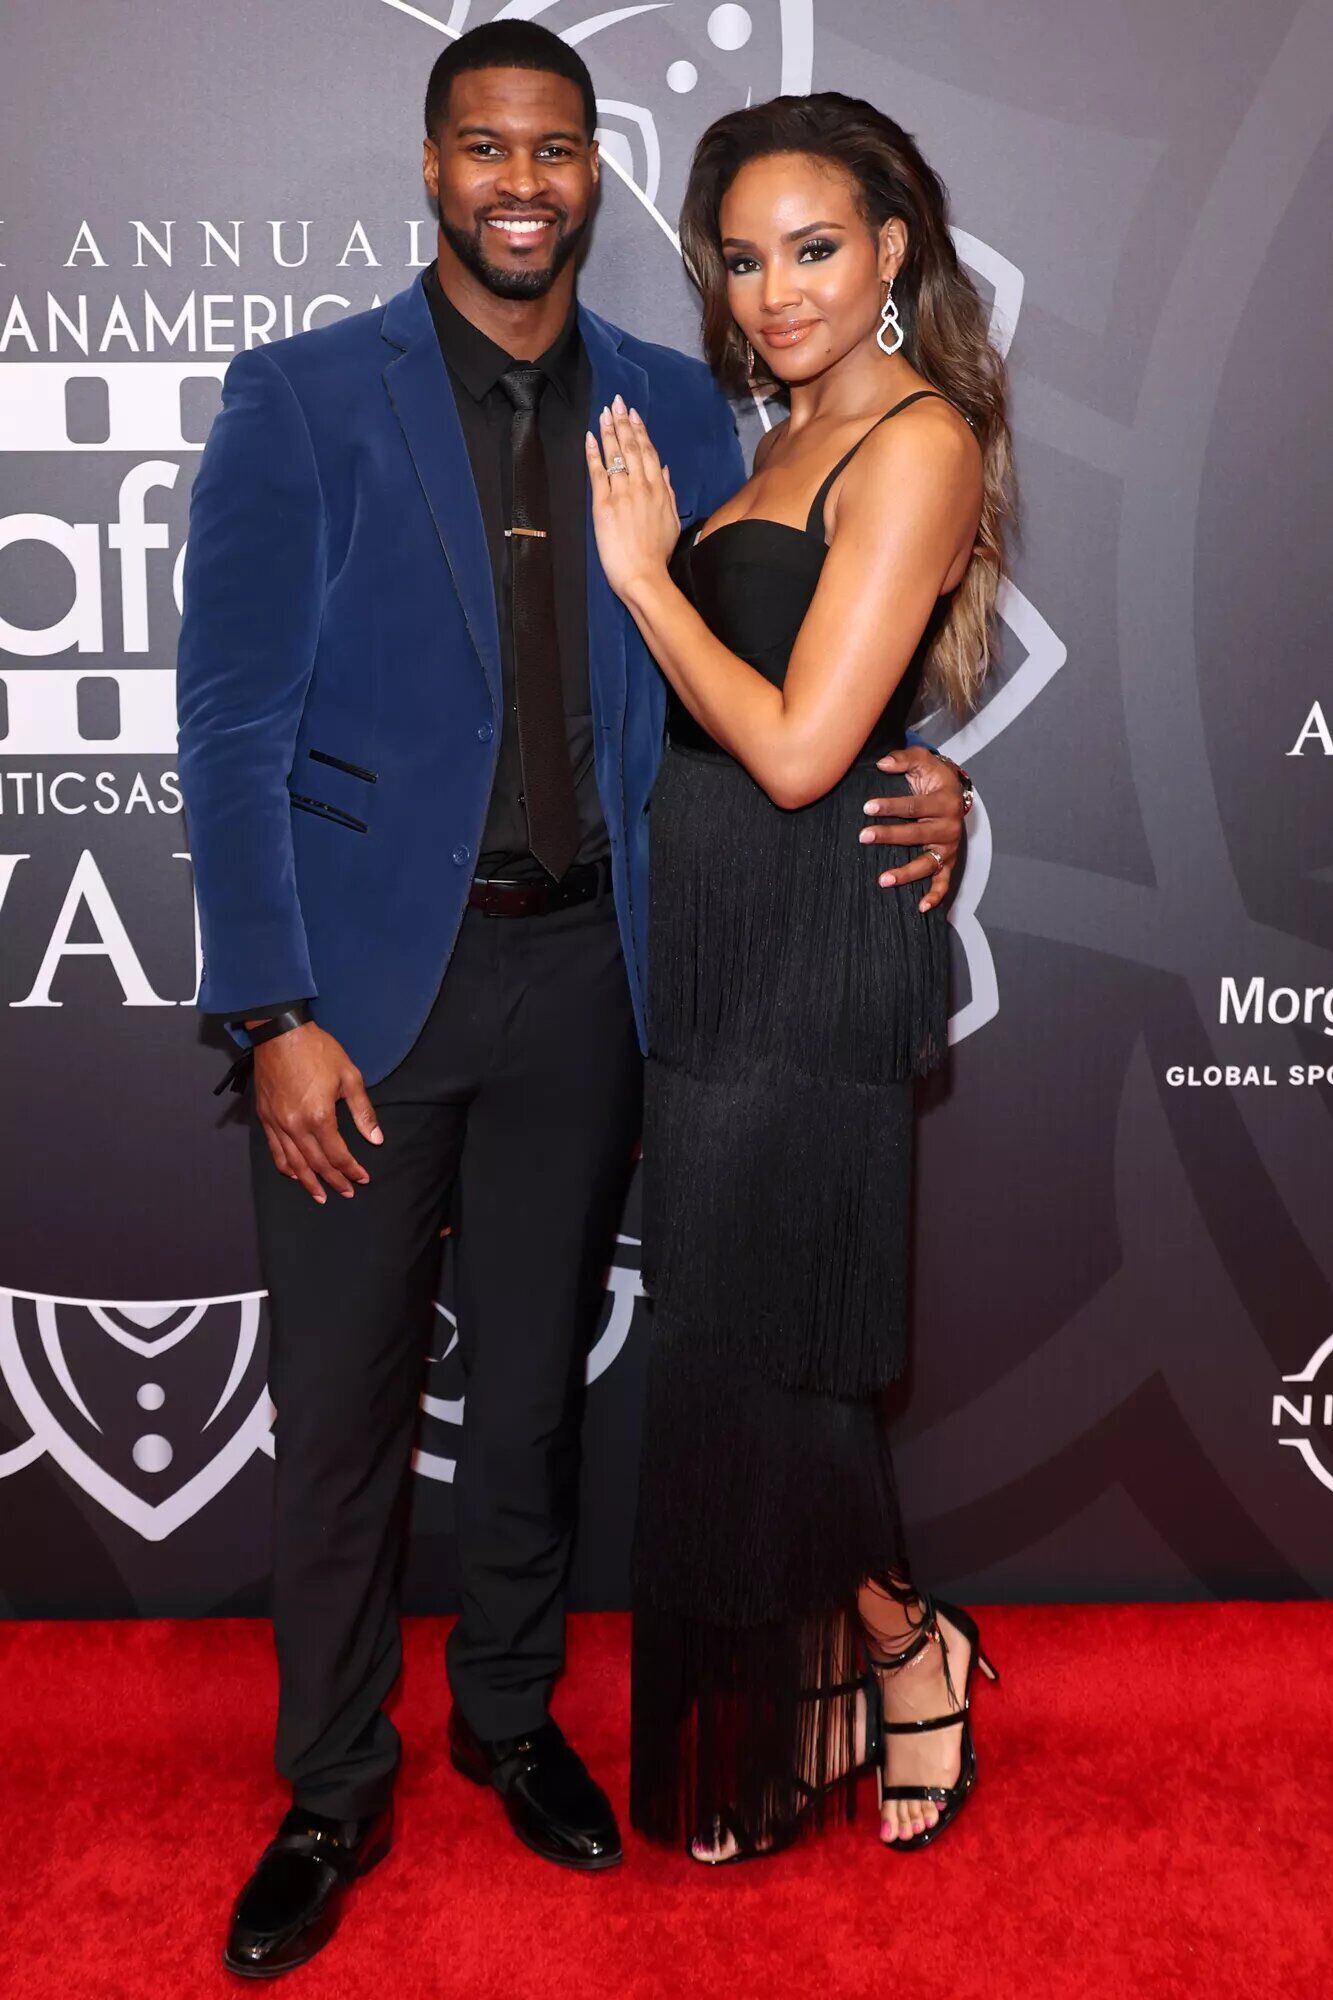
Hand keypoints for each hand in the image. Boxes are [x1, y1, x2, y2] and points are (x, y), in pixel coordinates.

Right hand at [251, 1022, 382, 1204]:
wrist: (280, 1032)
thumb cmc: (318, 1051)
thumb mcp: (350, 1077)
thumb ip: (363, 1112)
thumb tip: (375, 1139)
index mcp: (319, 1117)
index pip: (337, 1155)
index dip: (351, 1170)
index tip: (362, 1178)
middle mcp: (296, 1126)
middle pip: (316, 1164)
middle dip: (333, 1181)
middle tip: (346, 1193)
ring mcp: (278, 1123)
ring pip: (293, 1163)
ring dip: (308, 1182)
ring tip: (320, 1196)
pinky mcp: (265, 1117)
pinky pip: (274, 1150)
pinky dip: (285, 1166)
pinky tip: (294, 1175)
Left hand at [585, 395, 679, 601]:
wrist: (644, 575)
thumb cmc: (658, 554)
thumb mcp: (671, 520)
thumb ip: (668, 492)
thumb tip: (665, 469)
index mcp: (659, 489)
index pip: (649, 453)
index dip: (640, 431)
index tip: (633, 414)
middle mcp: (641, 486)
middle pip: (632, 448)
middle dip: (623, 423)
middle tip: (616, 402)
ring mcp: (622, 494)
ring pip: (616, 455)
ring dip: (608, 431)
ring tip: (603, 412)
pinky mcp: (604, 505)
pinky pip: (598, 473)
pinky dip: (593, 453)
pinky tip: (589, 438)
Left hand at [859, 745, 965, 912]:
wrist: (955, 792)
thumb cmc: (933, 778)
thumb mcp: (922, 761)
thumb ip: (903, 759)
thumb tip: (882, 764)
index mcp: (943, 801)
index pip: (914, 805)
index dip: (890, 806)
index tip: (867, 808)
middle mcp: (948, 826)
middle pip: (916, 834)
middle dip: (889, 836)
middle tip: (864, 837)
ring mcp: (949, 847)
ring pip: (927, 863)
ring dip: (906, 873)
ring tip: (882, 879)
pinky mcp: (949, 862)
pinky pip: (944, 882)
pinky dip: (935, 896)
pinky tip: (921, 907)